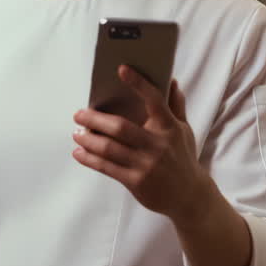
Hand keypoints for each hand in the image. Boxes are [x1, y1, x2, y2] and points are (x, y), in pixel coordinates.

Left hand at [72, 65, 209, 222]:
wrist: (188, 196)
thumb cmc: (182, 157)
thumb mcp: (184, 131)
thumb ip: (176, 106)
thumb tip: (170, 80)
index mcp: (169, 127)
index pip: (154, 100)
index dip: (138, 84)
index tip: (121, 69)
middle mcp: (157, 145)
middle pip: (120, 127)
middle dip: (95, 119)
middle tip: (79, 114)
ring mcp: (146, 164)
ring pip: (109, 148)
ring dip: (88, 140)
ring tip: (76, 133)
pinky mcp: (136, 181)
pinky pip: (107, 168)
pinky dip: (89, 159)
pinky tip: (79, 152)